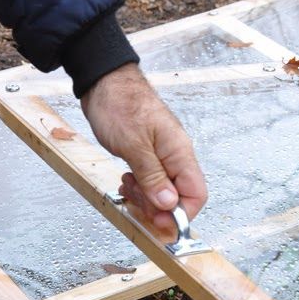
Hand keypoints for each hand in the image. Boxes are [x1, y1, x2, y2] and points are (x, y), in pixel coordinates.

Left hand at [81, 64, 206, 229]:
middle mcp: (176, 156)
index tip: (158, 220)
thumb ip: (153, 177)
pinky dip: (139, 187)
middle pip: (179, 197)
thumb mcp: (134, 145)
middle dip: (157, 206)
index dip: (179, 214)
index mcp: (180, 153)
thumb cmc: (119, 103)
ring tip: (127, 185)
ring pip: (163, 191)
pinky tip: (127, 180)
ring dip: (145, 197)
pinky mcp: (149, 156)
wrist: (103, 79)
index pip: (195, 195)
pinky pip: (151, 181)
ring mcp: (163, 156)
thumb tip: (169, 205)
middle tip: (135, 199)